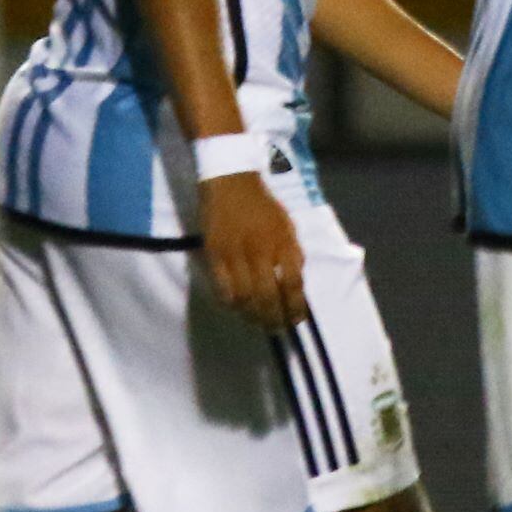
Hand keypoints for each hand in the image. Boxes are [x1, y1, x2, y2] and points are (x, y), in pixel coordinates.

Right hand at [200, 172, 306, 331]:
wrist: (231, 183)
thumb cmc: (263, 206)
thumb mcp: (288, 226)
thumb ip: (293, 254)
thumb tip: (295, 283)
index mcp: (284, 243)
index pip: (293, 284)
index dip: (295, 307)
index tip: (296, 320)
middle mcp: (261, 251)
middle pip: (268, 296)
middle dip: (274, 318)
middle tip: (276, 328)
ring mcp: (235, 254)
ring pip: (244, 297)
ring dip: (252, 315)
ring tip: (257, 322)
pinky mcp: (214, 254)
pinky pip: (222, 288)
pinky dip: (231, 302)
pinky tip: (237, 307)